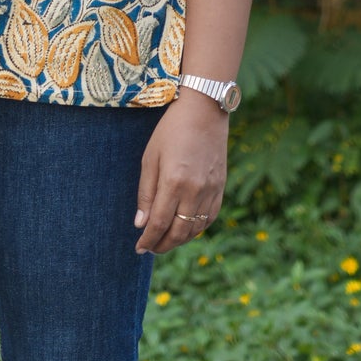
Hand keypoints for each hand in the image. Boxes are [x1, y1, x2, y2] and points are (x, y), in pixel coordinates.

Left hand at [134, 90, 227, 254]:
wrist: (204, 111)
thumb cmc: (171, 131)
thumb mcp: (150, 158)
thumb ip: (146, 193)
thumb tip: (140, 224)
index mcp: (174, 181)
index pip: (159, 223)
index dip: (148, 239)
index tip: (139, 248)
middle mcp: (195, 190)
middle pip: (178, 231)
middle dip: (162, 244)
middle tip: (150, 248)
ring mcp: (211, 190)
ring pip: (195, 228)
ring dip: (179, 240)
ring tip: (165, 242)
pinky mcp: (221, 187)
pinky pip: (210, 217)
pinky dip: (197, 229)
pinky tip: (185, 230)